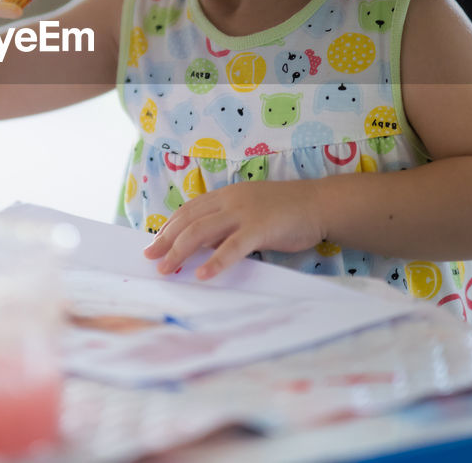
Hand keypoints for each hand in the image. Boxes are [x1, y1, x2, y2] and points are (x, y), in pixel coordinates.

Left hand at [143, 180, 326, 279]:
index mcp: (226, 195)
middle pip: (188, 221)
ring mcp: (244, 213)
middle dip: (166, 240)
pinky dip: (215, 262)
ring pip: (201, 232)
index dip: (168, 226)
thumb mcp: (250, 211)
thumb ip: (227, 224)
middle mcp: (230, 201)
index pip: (189, 210)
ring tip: (168, 270)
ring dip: (180, 252)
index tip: (154, 242)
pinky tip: (203, 276)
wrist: (319, 204)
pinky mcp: (259, 228)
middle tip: (151, 259)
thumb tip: (203, 245)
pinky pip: (231, 247)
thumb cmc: (287, 210)